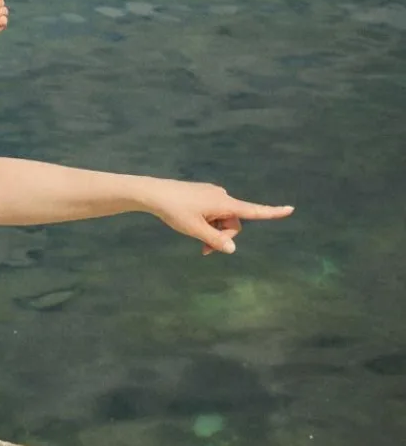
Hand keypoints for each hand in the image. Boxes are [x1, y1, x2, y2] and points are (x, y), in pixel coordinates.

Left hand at [139, 178, 294, 254]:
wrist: (156, 194)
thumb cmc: (175, 211)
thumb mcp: (195, 230)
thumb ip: (215, 240)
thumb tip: (232, 249)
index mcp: (224, 203)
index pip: (253, 210)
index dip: (272, 212)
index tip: (290, 209)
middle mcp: (223, 197)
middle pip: (233, 223)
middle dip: (222, 237)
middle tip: (203, 251)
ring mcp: (213, 195)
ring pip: (221, 220)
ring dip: (213, 232)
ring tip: (195, 238)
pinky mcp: (204, 196)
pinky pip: (212, 213)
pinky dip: (207, 223)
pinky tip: (190, 223)